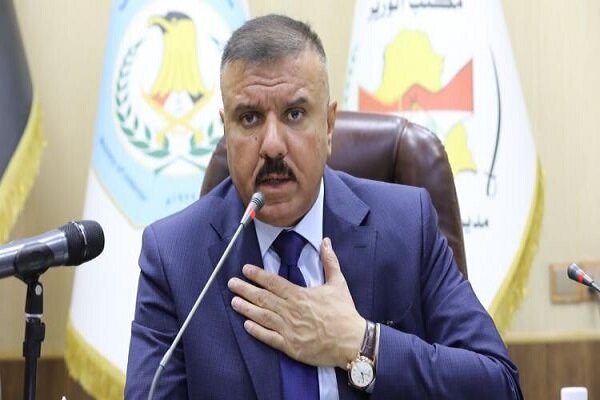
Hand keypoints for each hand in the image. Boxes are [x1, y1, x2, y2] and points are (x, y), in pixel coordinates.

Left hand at [227, 237, 364, 368]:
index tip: (245, 270)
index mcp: (300, 295)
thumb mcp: (338, 283)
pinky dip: (257, 331)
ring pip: (263, 317)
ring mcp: (289, 330)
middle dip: (246, 290)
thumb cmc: (344, 312)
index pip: (274, 283)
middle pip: (263, 298)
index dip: (258, 276)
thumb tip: (326, 241)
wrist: (352, 341)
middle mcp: (291, 311)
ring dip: (247, 308)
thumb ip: (329, 261)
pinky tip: (246, 325)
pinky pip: (269, 338)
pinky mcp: (291, 346)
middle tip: (231, 283)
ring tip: (234, 302)